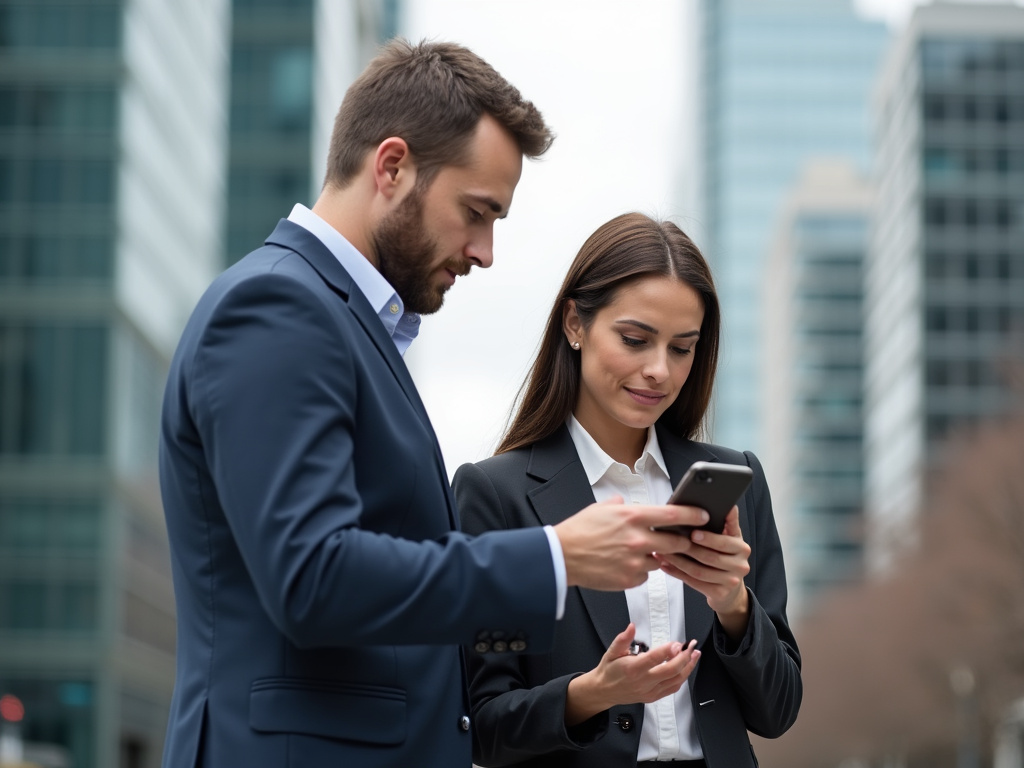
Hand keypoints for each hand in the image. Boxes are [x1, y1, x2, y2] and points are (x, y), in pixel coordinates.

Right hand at [555, 497, 708, 590]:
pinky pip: (644, 575)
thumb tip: (625, 504)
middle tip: (682, 540)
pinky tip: (626, 564)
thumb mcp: (600, 508)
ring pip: (660, 561)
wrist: (562, 556)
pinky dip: (640, 571)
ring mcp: (635, 561)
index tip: (703, 515)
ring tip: (639, 552)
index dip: (693, 515)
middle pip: (676, 543)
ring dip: (656, 557)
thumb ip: (619, 506)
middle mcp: (638, 539)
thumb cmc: (579, 531)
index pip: (673, 516)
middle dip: (682, 542)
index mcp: (633, 518)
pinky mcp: (629, 579)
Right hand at [565, 623, 699, 725]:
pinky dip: (682, 678)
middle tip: (691, 646)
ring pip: (675, 680)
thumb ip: (623, 639)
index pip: (654, 659)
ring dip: (688, 667)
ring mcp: (649, 691)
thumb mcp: (611, 651)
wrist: (603, 691)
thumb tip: (631, 626)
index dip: (668, 651)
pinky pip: (672, 688)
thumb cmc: (609, 670)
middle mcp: (642, 681)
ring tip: (695, 655)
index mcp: (632, 669)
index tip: (678, 643)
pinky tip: (686, 668)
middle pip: (670, 671)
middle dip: (684, 658)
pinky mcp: (653, 697)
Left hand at [654, 506, 750, 638]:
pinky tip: (665, 566)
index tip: (693, 533)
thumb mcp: (730, 537)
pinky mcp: (719, 594)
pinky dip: (677, 573)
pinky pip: (694, 582)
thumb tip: (728, 505)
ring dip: (677, 561)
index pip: (724, 542)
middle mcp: (740, 566)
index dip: (708, 538)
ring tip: (661, 552)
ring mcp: (730, 581)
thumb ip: (728, 522)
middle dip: (687, 548)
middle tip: (668, 540)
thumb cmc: (725, 555)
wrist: (730, 588)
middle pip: (709, 557)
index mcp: (742, 548)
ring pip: (699, 571)